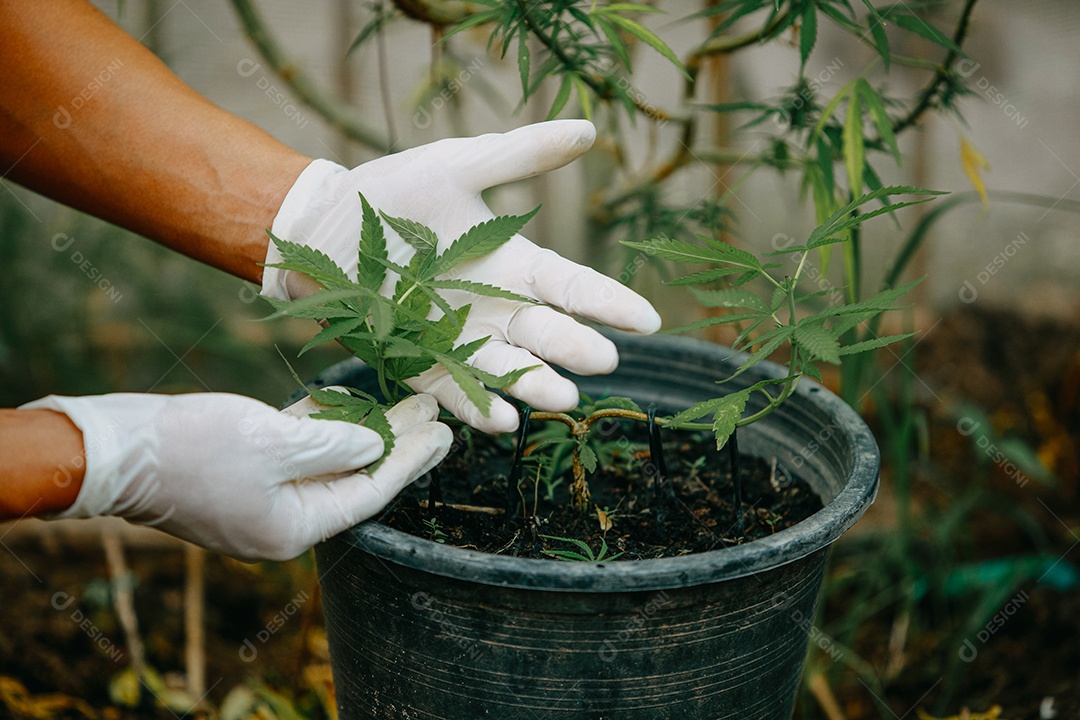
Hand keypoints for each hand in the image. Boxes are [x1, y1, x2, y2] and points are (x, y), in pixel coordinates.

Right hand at [21, 390, 450, 561]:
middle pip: (353, 479)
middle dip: (396, 446)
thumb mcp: (274, 441)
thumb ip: (335, 445)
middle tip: (436, 415)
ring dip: (364, 432)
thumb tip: (376, 447)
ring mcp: (260, 497)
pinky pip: (296, 451)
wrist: (112, 449)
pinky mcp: (242, 471)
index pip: (368, 494)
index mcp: (292, 527)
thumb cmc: (191, 448)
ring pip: (327, 462)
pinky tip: (349, 403)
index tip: (444, 432)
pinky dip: (323, 428)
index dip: (410, 461)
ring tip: (404, 404)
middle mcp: (281, 520)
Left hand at [264, 120, 660, 432]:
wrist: (323, 226)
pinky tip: (502, 419)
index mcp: (515, 264)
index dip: (611, 304)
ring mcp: (462, 340)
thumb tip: (588, 129)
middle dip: (577, 349)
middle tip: (603, 361)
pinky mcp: (421, 363)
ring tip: (563, 398)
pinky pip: (458, 390)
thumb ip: (520, 156)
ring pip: (512, 370)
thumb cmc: (394, 192)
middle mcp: (498, 309)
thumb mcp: (458, 166)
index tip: (648, 321)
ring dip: (538, 386)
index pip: (576, 288)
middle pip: (550, 335)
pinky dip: (480, 407)